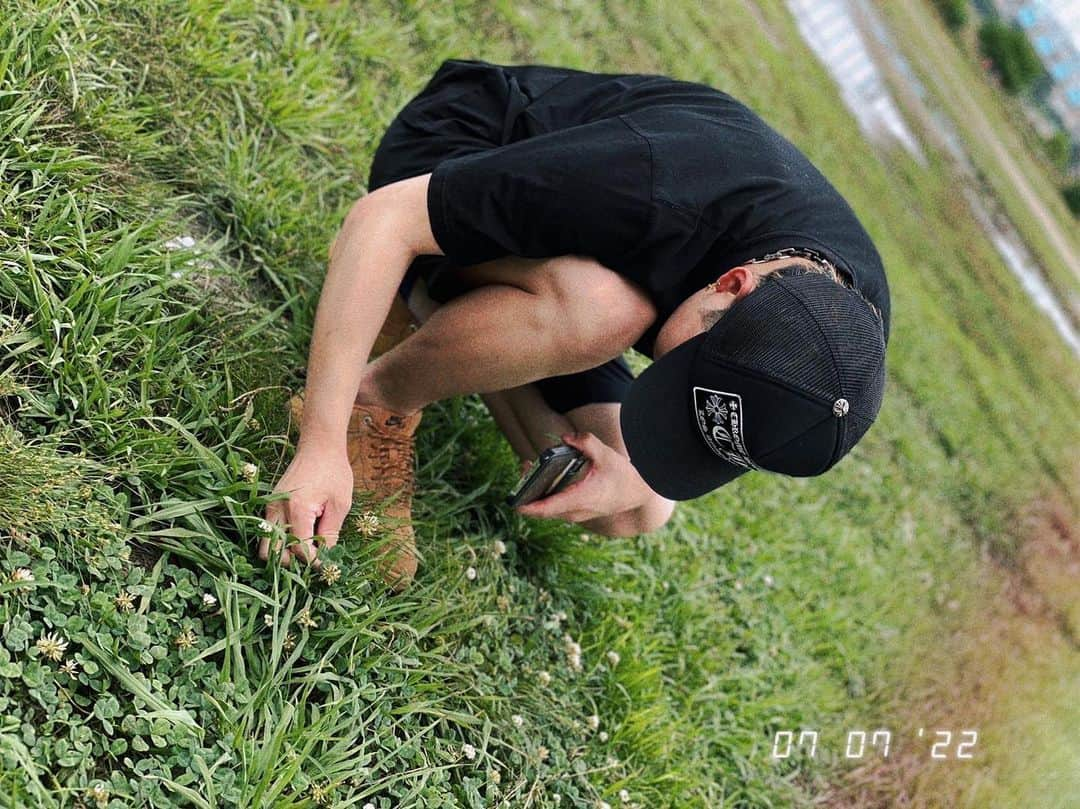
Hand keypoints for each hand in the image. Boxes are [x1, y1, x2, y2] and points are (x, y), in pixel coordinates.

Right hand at [260, 445, 351, 566]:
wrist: (319, 446)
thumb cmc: (334, 472)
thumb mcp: (340, 504)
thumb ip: (330, 533)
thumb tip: (325, 557)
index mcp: (297, 509)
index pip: (300, 549)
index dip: (314, 562)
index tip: (326, 565)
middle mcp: (277, 509)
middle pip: (274, 552)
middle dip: (293, 562)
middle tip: (312, 560)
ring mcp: (270, 506)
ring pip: (266, 544)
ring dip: (283, 553)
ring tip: (305, 552)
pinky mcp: (269, 504)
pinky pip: (268, 531)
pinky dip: (280, 540)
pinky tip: (299, 538)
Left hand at [515, 432, 649, 523]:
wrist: (638, 493)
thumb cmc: (622, 476)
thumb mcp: (606, 455)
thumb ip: (586, 443)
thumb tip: (566, 437)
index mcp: (580, 499)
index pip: (548, 508)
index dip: (529, 508)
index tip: (515, 504)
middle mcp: (576, 511)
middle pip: (544, 509)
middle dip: (529, 493)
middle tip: (524, 468)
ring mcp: (577, 514)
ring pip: (550, 509)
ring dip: (537, 494)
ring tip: (530, 469)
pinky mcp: (579, 512)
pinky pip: (557, 508)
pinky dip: (547, 496)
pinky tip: (544, 479)